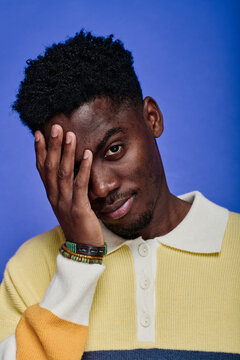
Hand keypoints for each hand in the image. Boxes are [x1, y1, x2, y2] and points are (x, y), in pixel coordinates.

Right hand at [34, 124, 103, 246]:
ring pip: (63, 174)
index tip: (38, 133)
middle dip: (52, 146)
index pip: (42, 169)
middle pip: (51, 167)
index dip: (40, 151)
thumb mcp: (67, 202)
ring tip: (70, 135)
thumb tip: (70, 167)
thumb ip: (66, 186)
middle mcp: (55, 196)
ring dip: (66, 153)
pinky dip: (83, 169)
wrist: (82, 247)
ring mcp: (65, 203)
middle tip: (55, 127)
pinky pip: (80, 185)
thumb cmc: (76, 222)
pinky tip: (87, 154)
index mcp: (51, 194)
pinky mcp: (79, 208)